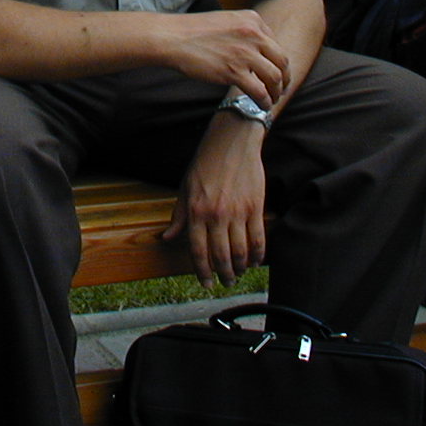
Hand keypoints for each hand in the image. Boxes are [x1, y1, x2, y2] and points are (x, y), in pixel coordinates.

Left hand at [163, 114, 268, 288]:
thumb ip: (179, 216)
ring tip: (239, 274)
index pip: (198, 251)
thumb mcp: (185, 188)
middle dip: (223, 275)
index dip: (202, 272)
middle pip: (220, 256)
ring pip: (240, 251)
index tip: (206, 284)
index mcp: (195, 211)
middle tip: (226, 283)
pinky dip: (258, 255)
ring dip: (240, 268)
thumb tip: (167, 238)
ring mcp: (237, 212)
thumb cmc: (205, 163)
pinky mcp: (255, 207)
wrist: (232, 142)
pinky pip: (258, 238)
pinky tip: (255, 262)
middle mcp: (216, 215)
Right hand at [166, 10, 289, 107]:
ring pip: (274, 77)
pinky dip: (264, 101)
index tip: (276, 71)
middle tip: (281, 88)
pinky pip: (259, 90)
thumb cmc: (193, 30)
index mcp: (252, 20)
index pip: (275, 43)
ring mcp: (245, 53)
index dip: (278, 61)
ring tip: (272, 99)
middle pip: (281, 60)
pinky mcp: (234, 72)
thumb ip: (243, 31)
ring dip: (276, 92)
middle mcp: (253, 34)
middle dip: (284, 78)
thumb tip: (255, 49)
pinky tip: (262, 105)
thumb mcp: (225, 20)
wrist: (174, 38)